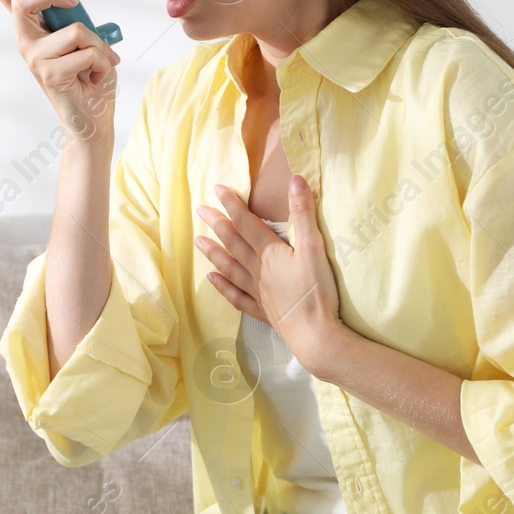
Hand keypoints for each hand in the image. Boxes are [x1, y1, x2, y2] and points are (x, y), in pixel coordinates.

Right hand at [0, 0, 120, 144]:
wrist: (92, 118)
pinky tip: (98, 76)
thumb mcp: (82, 39)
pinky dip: (104, 61)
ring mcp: (34, 59)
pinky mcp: (49, 74)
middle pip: (21, 2)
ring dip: (99, 45)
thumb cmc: (88, 77)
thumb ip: (72, 19)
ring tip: (101, 61)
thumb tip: (72, 2)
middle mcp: (26, 43)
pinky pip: (86, 53)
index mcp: (31, 30)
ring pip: (74, 30)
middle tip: (74, 2)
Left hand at [194, 174, 345, 379]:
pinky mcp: (262, 310)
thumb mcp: (314, 247)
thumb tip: (295, 179)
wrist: (314, 334)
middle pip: (233, 243)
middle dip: (217, 224)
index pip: (246, 222)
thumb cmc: (316, 290)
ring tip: (197, 241)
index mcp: (269, 253)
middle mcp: (257, 270)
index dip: (232, 204)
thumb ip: (304, 214)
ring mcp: (257, 291)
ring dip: (213, 253)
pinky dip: (223, 287)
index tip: (217, 189)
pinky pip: (237, 296)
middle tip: (200, 210)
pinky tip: (211, 280)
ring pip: (230, 267)